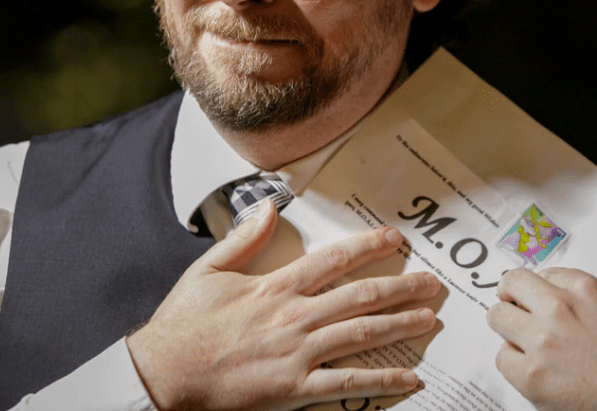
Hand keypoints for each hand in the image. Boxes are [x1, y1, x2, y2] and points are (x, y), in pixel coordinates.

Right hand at [126, 200, 440, 410]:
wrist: (164, 376)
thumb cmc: (183, 327)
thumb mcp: (207, 271)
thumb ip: (243, 238)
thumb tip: (268, 207)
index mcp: (274, 286)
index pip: (333, 260)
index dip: (369, 246)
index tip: (395, 238)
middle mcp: (293, 317)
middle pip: (360, 296)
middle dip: (401, 286)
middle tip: (431, 283)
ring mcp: (297, 354)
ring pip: (362, 335)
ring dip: (400, 325)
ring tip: (428, 319)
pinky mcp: (295, 390)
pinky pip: (348, 385)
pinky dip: (381, 382)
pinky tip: (408, 380)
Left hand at [486, 268, 596, 410]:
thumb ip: (579, 296)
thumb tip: (548, 294)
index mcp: (583, 288)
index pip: (538, 273)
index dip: (534, 290)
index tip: (532, 298)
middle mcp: (559, 308)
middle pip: (510, 286)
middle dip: (512, 300)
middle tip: (517, 314)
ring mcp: (542, 341)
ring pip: (497, 317)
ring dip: (508, 329)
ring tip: (525, 344)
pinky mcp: (532, 375)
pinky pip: (502, 358)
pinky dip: (513, 364)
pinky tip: (534, 370)